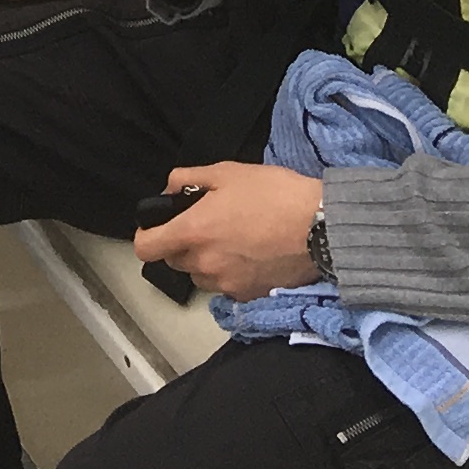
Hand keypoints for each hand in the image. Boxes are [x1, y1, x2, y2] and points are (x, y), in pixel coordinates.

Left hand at [131, 160, 324, 298]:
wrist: (323, 228)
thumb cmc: (274, 194)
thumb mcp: (228, 172)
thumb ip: (189, 178)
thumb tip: (170, 188)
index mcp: (193, 232)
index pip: (146, 248)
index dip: (147, 236)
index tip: (157, 227)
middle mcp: (204, 264)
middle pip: (175, 261)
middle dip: (183, 244)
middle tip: (208, 224)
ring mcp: (227, 284)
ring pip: (201, 275)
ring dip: (207, 261)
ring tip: (234, 240)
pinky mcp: (250, 296)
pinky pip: (227, 287)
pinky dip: (231, 274)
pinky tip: (252, 255)